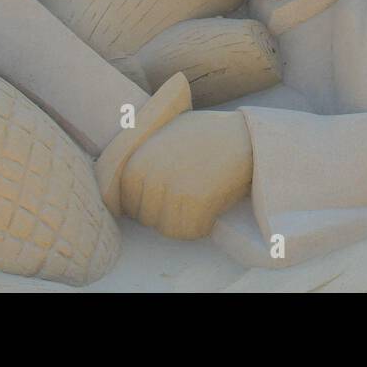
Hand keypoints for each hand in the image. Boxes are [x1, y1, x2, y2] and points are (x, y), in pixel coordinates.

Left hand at [119, 110, 252, 239]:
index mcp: (136, 161)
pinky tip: (212, 209)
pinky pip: (190, 232)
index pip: (126, 204)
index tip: (166, 199)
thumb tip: (121, 189)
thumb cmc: (207, 134)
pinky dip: (202, 227)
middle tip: (188, 199)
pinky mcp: (195, 201)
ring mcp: (172, 189)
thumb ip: (143, 158)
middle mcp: (150, 175)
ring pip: (166, 229)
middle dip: (165, 215)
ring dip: (184, 223)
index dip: (147, 205)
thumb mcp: (165, 136)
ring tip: (200, 204)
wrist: (245, 134)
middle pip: (146, 219)